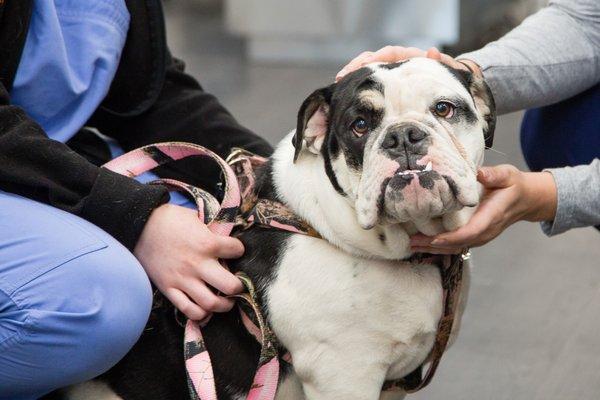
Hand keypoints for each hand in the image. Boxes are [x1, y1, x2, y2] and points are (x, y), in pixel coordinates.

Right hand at [134, 204, 243, 321]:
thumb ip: (213, 230)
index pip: (236, 251)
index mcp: (208, 243)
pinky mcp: (169, 288)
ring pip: (211, 303)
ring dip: (223, 305)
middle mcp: (198, 264)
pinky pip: (188, 310)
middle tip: (237, 286)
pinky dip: (200, 314)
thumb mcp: (197, 218)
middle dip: (238, 288)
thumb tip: (226, 237)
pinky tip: (205, 309)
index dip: (239, 250)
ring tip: (226, 302)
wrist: (140, 225)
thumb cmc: (170, 219)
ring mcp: (183, 279)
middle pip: (230, 286)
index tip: (235, 252)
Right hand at [336, 46, 481, 80]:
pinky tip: (347, 92)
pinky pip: (371, 81)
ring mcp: (390, 72)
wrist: (448, 81)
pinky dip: (359, 84)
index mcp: (409, 56)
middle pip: (372, 58)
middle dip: (356, 65)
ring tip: (340, 82)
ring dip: (353, 74)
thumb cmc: (447, 76)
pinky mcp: (387, 83)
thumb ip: (441, 62)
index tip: (365, 65)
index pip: (388, 53)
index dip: (376, 58)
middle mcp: (397, 62)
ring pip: (369, 69)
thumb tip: (432, 51)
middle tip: (342, 75)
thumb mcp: (447, 69)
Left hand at [410, 165, 557, 253]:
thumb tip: (479, 173)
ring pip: (457, 248)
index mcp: (492, 216)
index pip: (471, 231)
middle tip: (412, 242)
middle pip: (459, 244)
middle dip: (435, 246)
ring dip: (434, 249)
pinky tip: (423, 246)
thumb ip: (493, 175)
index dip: (452, 237)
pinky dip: (440, 247)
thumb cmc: (513, 185)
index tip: (434, 239)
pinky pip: (457, 245)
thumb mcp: (507, 175)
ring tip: (412, 245)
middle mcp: (486, 231)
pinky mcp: (475, 236)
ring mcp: (481, 236)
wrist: (525, 199)